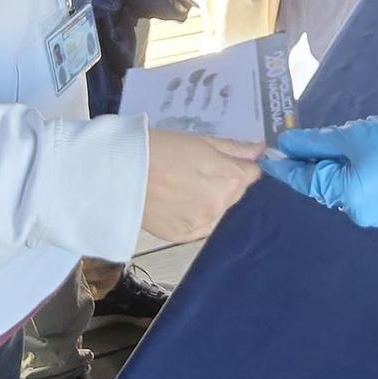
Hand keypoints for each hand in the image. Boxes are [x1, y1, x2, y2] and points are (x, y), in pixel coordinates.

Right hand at [141, 130, 263, 243]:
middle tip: (195, 169)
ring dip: (209, 201)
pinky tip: (175, 202)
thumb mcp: (199, 141)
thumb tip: (260, 150)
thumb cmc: (156, 149)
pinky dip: (193, 216)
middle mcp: (221, 206)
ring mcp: (202, 224)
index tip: (223, 160)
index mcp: (230, 179)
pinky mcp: (182, 237)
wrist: (117, 172)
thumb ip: (233, 148)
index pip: (252, 174)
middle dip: (224, 182)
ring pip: (218, 211)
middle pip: (235, 193)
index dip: (238, 164)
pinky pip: (199, 226)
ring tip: (182, 186)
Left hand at [261, 108, 377, 227]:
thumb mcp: (353, 137)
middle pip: (321, 183)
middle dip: (311, 162)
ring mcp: (369, 213)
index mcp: (343, 195)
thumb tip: (285, 145)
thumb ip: (316, 142)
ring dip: (332, 166)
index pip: (303, 179)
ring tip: (335, 144)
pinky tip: (355, 155)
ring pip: (339, 185)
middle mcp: (352, 211)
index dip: (284, 165)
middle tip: (297, 140)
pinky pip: (356, 188)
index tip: (266, 155)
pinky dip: (350, 172)